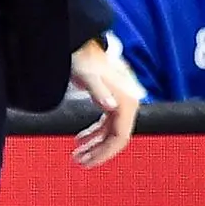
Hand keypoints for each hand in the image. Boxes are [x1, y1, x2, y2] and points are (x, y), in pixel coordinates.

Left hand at [69, 39, 141, 165]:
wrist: (82, 43)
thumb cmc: (83, 57)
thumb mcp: (87, 74)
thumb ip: (99, 90)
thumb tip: (112, 106)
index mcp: (126, 100)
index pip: (121, 136)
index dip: (106, 152)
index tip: (88, 162)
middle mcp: (127, 102)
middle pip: (117, 137)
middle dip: (98, 152)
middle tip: (78, 162)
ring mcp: (120, 101)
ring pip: (111, 132)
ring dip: (95, 145)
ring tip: (76, 155)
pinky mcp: (112, 100)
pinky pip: (106, 123)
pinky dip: (94, 134)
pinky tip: (80, 140)